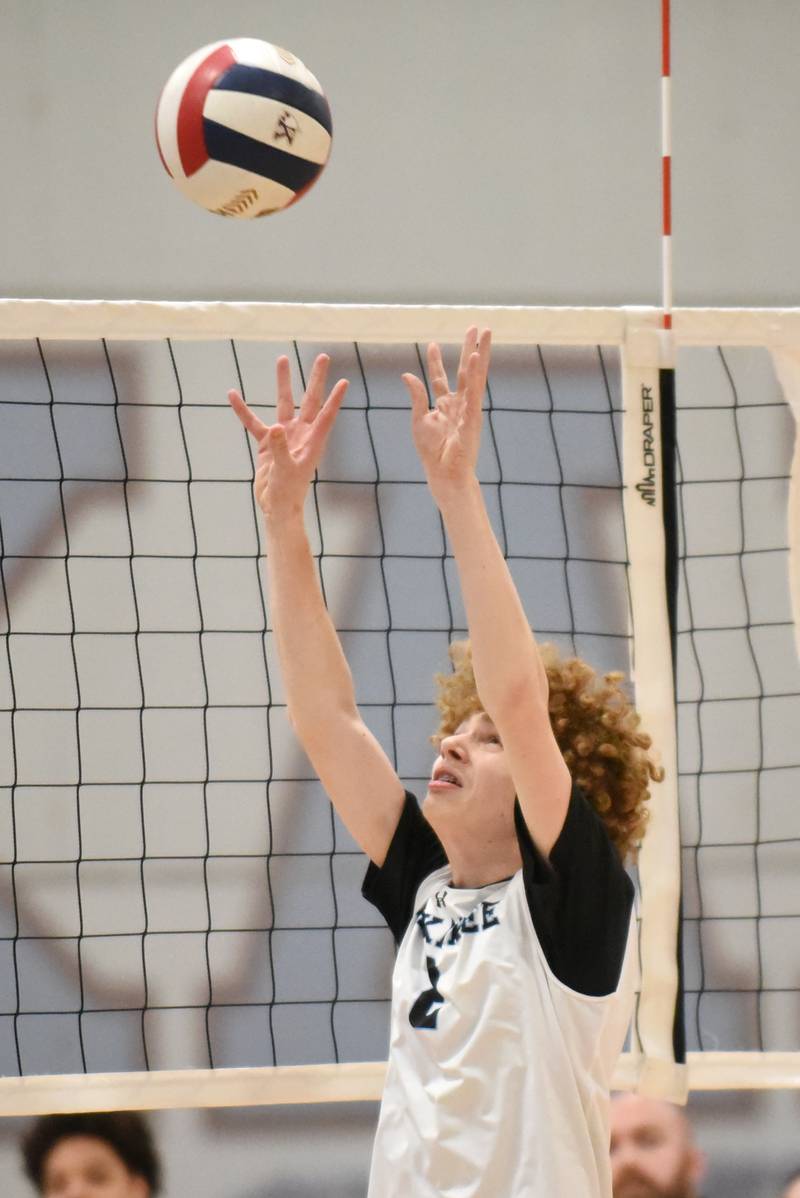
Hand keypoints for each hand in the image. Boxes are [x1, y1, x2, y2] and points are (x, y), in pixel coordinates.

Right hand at [228, 353, 347, 519]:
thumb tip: (276, 428)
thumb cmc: (287, 493)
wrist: (276, 508)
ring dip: (283, 382)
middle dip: (316, 379)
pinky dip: (243, 410)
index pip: (326, 415)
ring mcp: (284, 437)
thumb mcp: (285, 470)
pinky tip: (232, 394)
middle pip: (310, 400)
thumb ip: (280, 449)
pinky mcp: (268, 443)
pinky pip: (254, 422)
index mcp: (313, 442)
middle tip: (324, 356)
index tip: (344, 382)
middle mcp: (302, 434)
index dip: (335, 399)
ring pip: (283, 404)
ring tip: (282, 358)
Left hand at [402, 326, 490, 500]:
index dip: (436, 361)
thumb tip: (407, 375)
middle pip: (465, 370)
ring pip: (475, 376)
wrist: (444, 475)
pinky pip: (475, 391)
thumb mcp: (418, 419)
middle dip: (469, 348)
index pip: (440, 378)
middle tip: (475, 327)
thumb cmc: (433, 453)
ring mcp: (469, 409)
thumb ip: (417, 396)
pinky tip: (477, 358)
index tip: (432, 344)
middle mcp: (459, 404)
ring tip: (484, 333)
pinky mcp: (473, 417)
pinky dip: (476, 375)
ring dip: (480, 354)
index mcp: (445, 406)